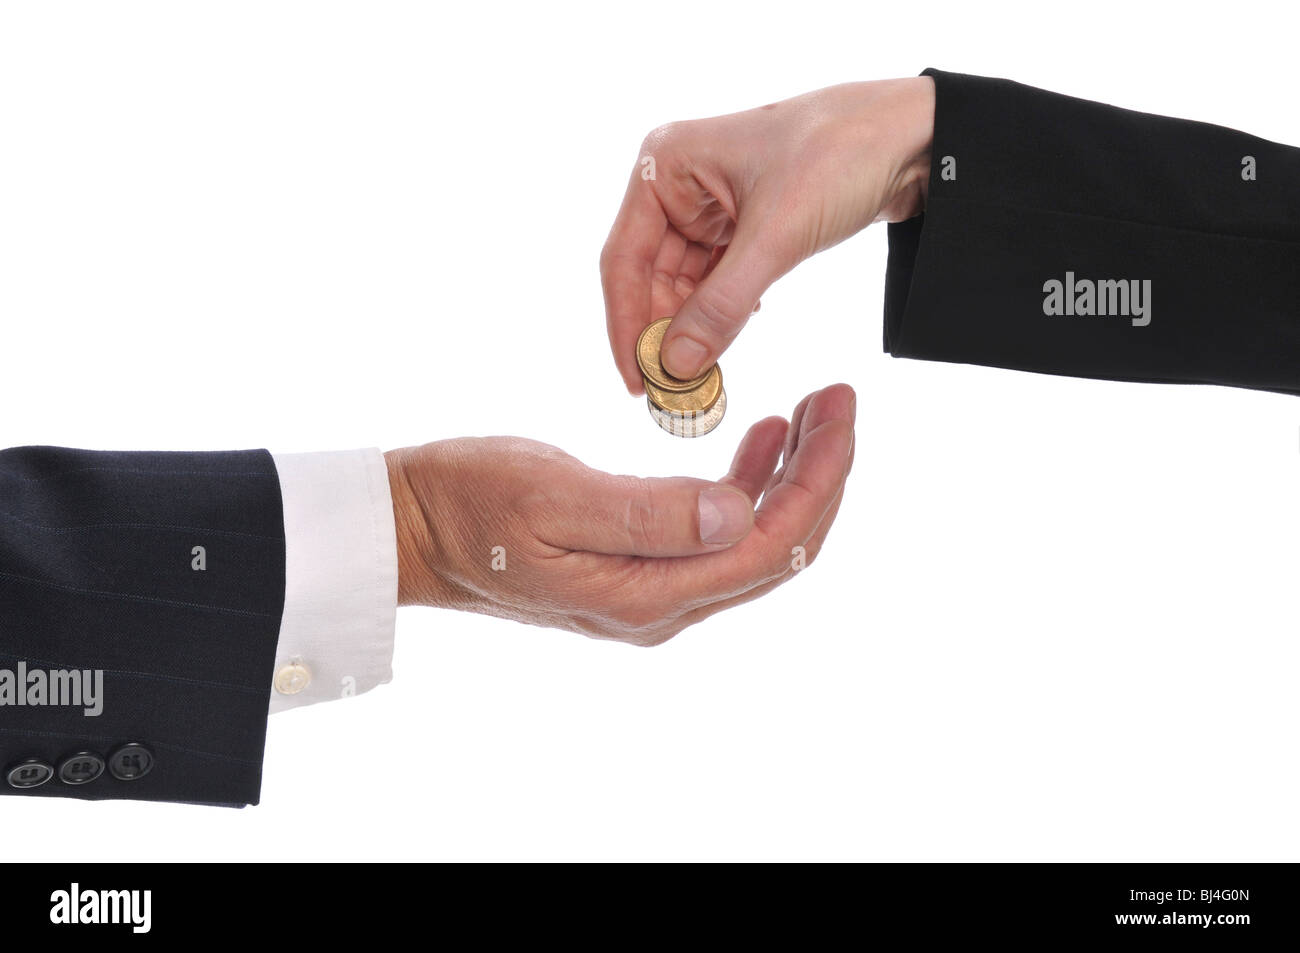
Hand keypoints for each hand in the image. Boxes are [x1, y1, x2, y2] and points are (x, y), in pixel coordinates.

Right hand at [386, 384, 854, 645]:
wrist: (410, 528)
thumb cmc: (467, 502)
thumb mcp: (551, 496)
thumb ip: (647, 512)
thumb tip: (739, 514)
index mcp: (649, 593)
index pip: (769, 545)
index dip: (818, 479)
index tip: (837, 408)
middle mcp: (662, 604)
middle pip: (776, 549)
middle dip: (821, 475)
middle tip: (838, 399)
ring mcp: (651, 590)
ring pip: (752, 541)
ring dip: (791, 477)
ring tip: (811, 410)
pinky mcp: (636, 566)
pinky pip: (716, 534)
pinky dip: (748, 484)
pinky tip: (760, 439)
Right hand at [601, 77, 934, 390]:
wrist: (916, 135)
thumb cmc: (842, 153)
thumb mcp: (777, 235)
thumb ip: (721, 305)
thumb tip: (676, 366)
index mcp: (666, 165)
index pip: (624, 259)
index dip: (626, 325)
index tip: (635, 381)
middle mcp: (679, 182)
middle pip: (648, 276)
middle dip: (660, 334)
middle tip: (670, 391)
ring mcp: (710, 203)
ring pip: (681, 283)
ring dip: (689, 329)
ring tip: (697, 377)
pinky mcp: (743, 223)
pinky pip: (714, 280)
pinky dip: (717, 313)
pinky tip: (726, 340)